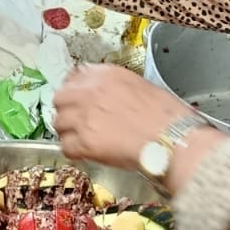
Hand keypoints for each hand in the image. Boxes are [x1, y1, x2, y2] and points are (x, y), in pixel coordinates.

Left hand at [52, 65, 196, 173]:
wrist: (170, 137)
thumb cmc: (164, 113)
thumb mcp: (138, 84)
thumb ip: (113, 86)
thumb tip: (104, 96)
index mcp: (103, 75)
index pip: (73, 77)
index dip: (74, 91)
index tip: (78, 100)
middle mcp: (88, 92)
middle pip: (59, 99)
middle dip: (67, 110)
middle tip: (79, 122)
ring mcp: (83, 118)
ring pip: (58, 124)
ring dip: (69, 132)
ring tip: (84, 140)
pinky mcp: (84, 142)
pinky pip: (66, 148)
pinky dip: (74, 152)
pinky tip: (87, 154)